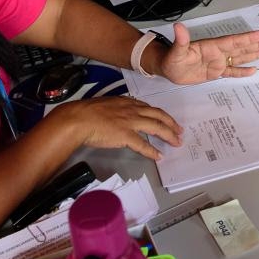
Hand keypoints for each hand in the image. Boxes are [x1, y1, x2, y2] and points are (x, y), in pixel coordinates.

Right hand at [57, 96, 182, 159]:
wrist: (78, 118)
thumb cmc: (87, 112)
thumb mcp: (105, 105)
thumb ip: (116, 109)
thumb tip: (118, 115)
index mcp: (127, 102)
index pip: (149, 108)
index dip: (161, 115)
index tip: (167, 120)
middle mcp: (132, 110)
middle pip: (158, 115)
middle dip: (171, 123)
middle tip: (180, 131)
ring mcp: (130, 122)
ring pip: (156, 127)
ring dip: (168, 135)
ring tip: (176, 143)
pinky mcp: (126, 135)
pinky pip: (143, 144)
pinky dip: (152, 151)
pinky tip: (159, 156)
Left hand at [159, 22, 258, 84]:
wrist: (168, 69)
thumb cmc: (172, 60)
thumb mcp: (176, 52)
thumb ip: (181, 40)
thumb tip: (178, 26)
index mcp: (212, 47)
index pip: (232, 42)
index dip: (247, 38)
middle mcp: (219, 53)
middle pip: (241, 48)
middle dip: (256, 43)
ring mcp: (219, 62)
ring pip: (240, 57)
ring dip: (254, 53)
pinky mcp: (216, 72)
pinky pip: (232, 71)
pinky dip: (242, 71)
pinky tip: (254, 70)